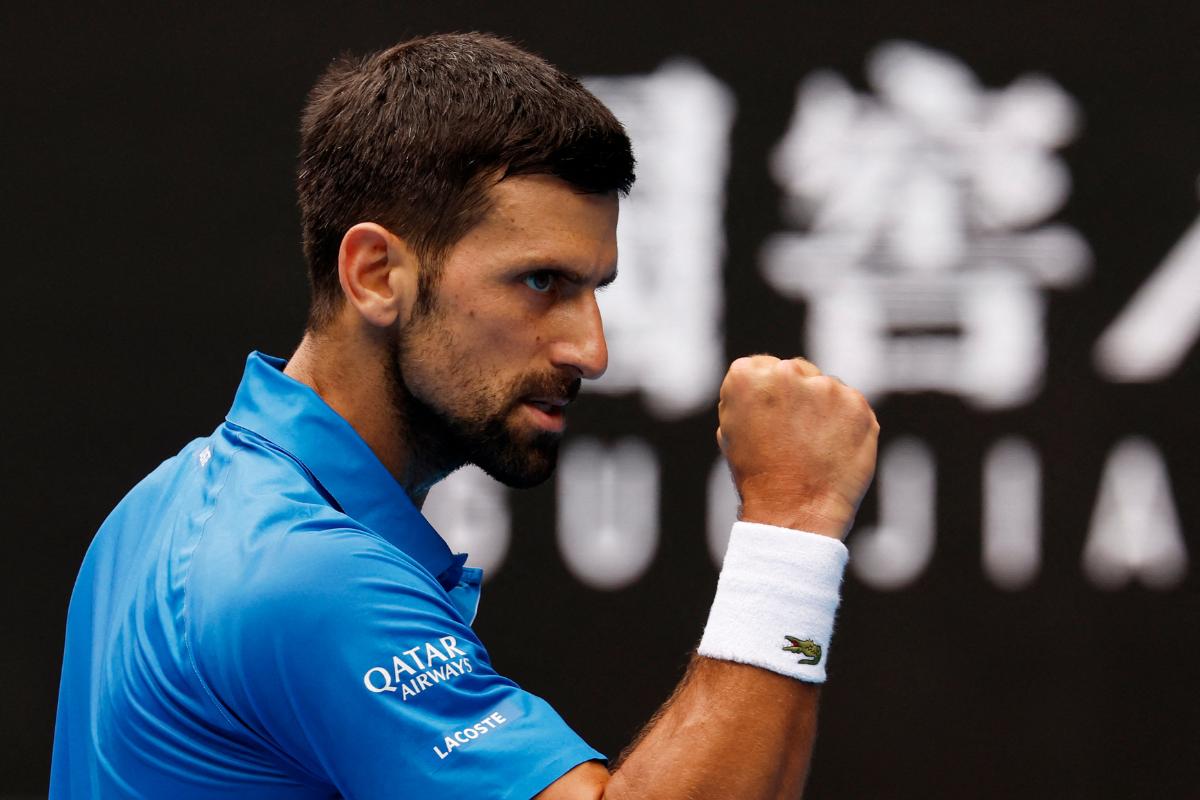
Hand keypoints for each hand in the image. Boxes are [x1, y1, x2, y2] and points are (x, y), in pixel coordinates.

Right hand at [716, 356, 878, 538]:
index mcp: (747, 375)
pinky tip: (832, 449)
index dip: (766, 397)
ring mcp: (825, 387)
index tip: (768, 421)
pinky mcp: (856, 404)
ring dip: (821, 410)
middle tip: (792, 436)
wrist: (793, 512)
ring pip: (825, 388)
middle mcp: (786, 372)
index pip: (761, 367)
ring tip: (812, 448)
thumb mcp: (732, 429)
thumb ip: (749, 396)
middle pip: (795, 371)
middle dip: (796, 396)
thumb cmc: (757, 476)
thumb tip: (770, 382)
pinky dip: (845, 424)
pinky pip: (850, 405)